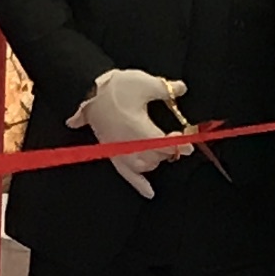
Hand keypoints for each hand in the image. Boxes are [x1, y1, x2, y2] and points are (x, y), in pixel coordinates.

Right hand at [74, 67, 187, 197]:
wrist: (87, 90)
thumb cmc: (114, 88)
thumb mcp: (145, 82)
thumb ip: (167, 88)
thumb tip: (182, 88)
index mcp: (142, 131)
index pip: (167, 145)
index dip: (180, 143)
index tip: (188, 141)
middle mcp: (132, 146)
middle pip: (158, 157)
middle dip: (168, 149)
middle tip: (176, 140)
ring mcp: (121, 151)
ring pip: (146, 167)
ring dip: (156, 161)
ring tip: (161, 152)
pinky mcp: (112, 152)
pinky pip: (126, 175)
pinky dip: (139, 184)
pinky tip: (150, 192)